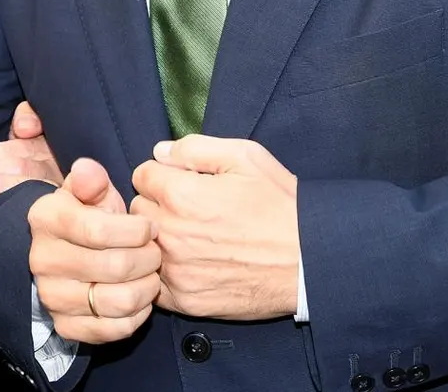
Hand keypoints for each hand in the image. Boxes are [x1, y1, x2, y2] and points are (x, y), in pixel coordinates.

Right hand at [28, 157, 160, 343]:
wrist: (64, 260)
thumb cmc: (87, 221)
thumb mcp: (89, 195)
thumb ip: (92, 180)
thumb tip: (88, 170)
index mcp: (46, 220)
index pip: (97, 230)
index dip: (134, 230)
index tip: (150, 228)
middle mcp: (42, 260)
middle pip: (114, 267)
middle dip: (147, 259)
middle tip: (155, 252)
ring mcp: (52, 296)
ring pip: (118, 301)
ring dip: (146, 288)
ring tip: (151, 275)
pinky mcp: (65, 326)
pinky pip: (114, 329)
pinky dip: (137, 315)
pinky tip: (139, 298)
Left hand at [130, 135, 300, 320]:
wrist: (311, 261)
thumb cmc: (281, 206)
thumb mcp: (245, 157)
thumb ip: (194, 148)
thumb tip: (159, 152)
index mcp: (180, 195)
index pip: (141, 175)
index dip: (163, 175)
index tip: (183, 183)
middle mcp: (171, 233)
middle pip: (137, 210)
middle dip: (157, 206)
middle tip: (188, 211)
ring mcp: (176, 270)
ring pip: (143, 246)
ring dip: (159, 240)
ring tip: (192, 238)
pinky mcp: (185, 300)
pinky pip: (154, 282)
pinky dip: (166, 273)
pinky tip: (192, 265)